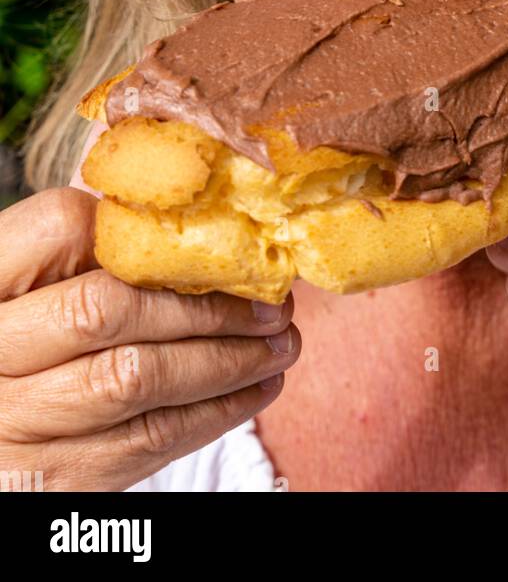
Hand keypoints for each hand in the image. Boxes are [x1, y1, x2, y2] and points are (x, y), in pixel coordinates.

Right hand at [0, 188, 300, 490]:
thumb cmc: (24, 344)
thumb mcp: (29, 287)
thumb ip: (87, 255)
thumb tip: (207, 227)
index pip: (60, 227)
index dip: (139, 230)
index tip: (209, 238)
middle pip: (106, 309)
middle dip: (205, 304)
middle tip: (273, 302)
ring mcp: (16, 422)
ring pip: (137, 379)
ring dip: (227, 359)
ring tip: (282, 343)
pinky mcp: (56, 479)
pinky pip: (147, 441)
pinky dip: (216, 411)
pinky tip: (256, 387)